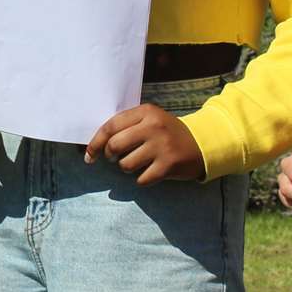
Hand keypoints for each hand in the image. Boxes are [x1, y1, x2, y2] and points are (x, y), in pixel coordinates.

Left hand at [85, 104, 205, 185]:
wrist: (202, 144)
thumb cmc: (167, 133)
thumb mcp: (150, 120)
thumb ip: (127, 126)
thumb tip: (95, 145)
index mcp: (146, 112)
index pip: (110, 126)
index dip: (95, 142)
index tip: (89, 155)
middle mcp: (153, 127)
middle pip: (114, 146)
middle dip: (109, 156)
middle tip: (115, 158)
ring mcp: (161, 146)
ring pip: (125, 165)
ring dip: (127, 168)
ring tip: (138, 163)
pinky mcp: (168, 165)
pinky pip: (141, 179)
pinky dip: (142, 179)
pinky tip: (151, 172)